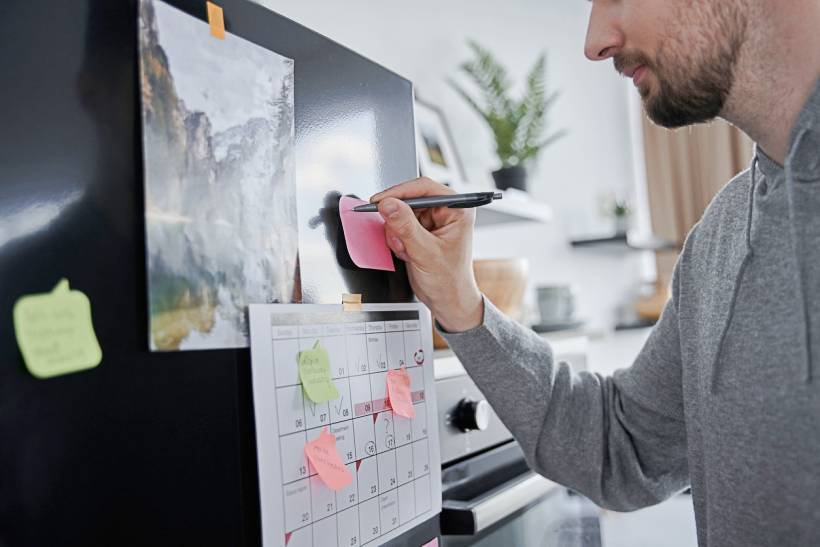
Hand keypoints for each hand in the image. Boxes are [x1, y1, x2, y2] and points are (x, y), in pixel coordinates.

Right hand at [371, 177, 483, 331]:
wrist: (448, 300)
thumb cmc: (450, 281)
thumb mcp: (426, 253)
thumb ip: (405, 227)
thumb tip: (389, 205)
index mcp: (458, 209)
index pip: (424, 188)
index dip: (399, 192)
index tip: (381, 201)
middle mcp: (446, 211)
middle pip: (409, 199)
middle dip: (398, 221)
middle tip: (398, 237)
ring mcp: (432, 220)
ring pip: (400, 212)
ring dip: (397, 233)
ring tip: (408, 250)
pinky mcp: (421, 230)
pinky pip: (398, 224)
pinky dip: (397, 239)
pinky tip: (408, 252)